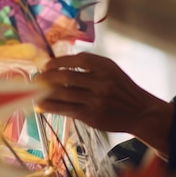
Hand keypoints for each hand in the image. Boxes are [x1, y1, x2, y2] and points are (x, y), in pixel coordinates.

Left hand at [34, 52, 174, 154]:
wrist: (140, 112)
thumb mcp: (112, 70)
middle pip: (66, 77)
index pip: (77, 60)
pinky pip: (66, 109)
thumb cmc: (123, 89)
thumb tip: (60, 65)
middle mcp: (101, 82)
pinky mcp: (91, 116)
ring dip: (45, 92)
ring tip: (35, 91)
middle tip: (38, 79)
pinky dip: (51, 107)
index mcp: (106, 67)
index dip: (59, 62)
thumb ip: (91, 66)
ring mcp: (96, 100)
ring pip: (63, 94)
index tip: (47, 65)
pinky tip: (42, 106)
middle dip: (48, 77)